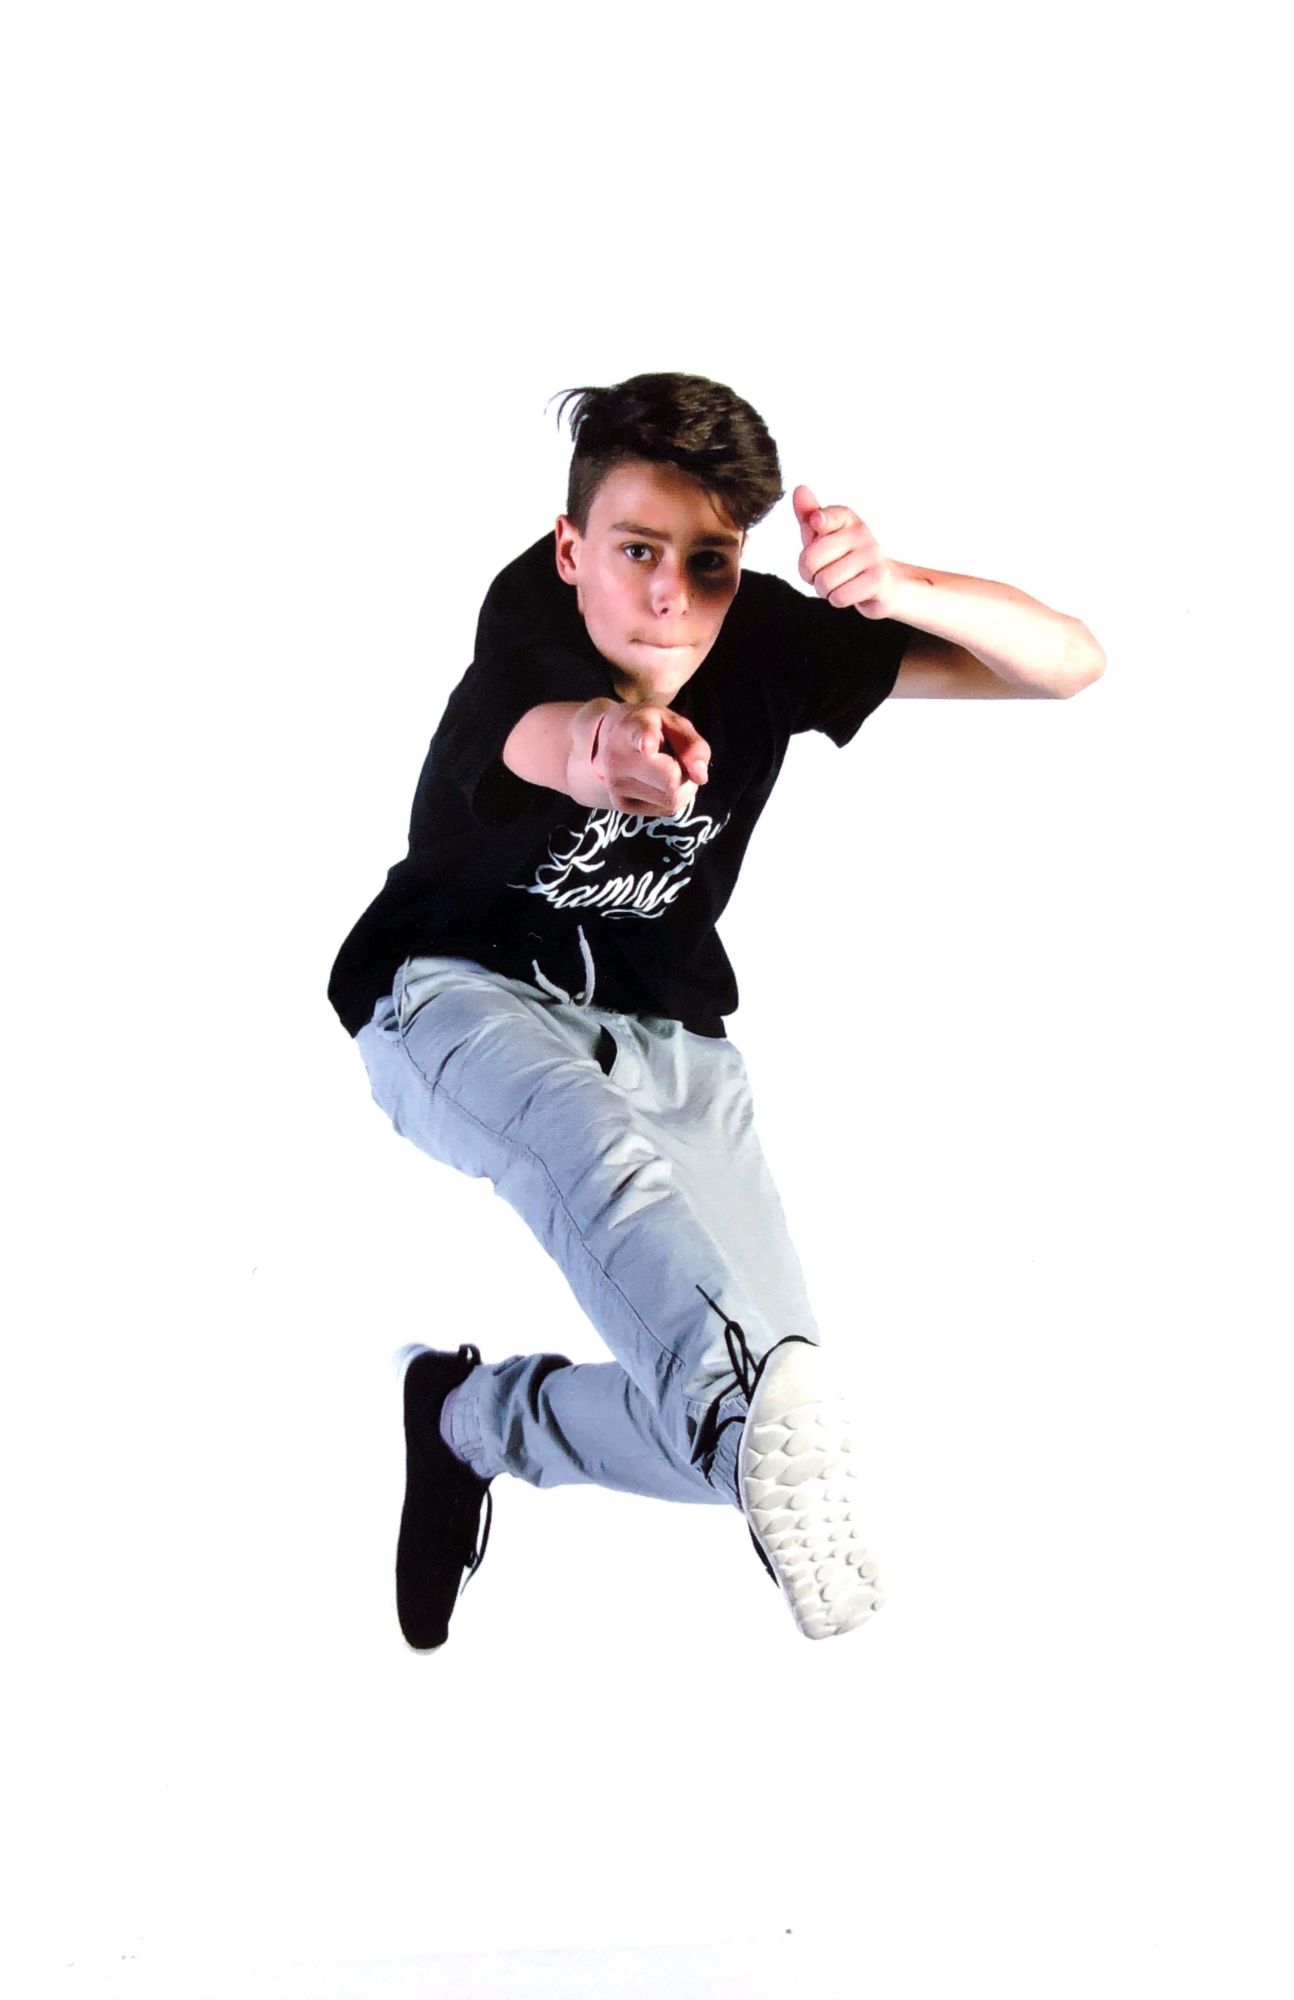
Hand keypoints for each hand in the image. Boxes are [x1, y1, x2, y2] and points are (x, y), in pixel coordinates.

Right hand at [593, 703, 710, 817]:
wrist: (612, 739)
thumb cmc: (651, 729)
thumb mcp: (674, 724)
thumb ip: (693, 744)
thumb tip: (700, 777)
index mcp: (631, 728)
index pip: (639, 734)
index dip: (646, 740)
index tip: (647, 745)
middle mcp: (617, 758)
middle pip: (671, 779)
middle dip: (684, 773)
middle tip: (675, 758)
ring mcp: (616, 784)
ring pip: (671, 799)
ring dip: (681, 787)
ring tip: (666, 769)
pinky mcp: (621, 805)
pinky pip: (665, 809)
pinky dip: (673, 798)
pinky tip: (660, 782)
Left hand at [794, 484, 899, 618]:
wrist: (884, 584)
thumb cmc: (846, 559)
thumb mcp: (824, 536)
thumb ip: (808, 515)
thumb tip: (799, 489)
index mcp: (845, 518)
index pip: (822, 516)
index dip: (817, 521)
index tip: (817, 522)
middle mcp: (860, 532)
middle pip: (811, 559)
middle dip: (809, 575)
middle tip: (822, 574)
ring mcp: (872, 555)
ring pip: (824, 581)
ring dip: (825, 590)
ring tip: (838, 583)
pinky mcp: (878, 579)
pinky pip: (840, 596)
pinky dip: (838, 599)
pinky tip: (849, 592)